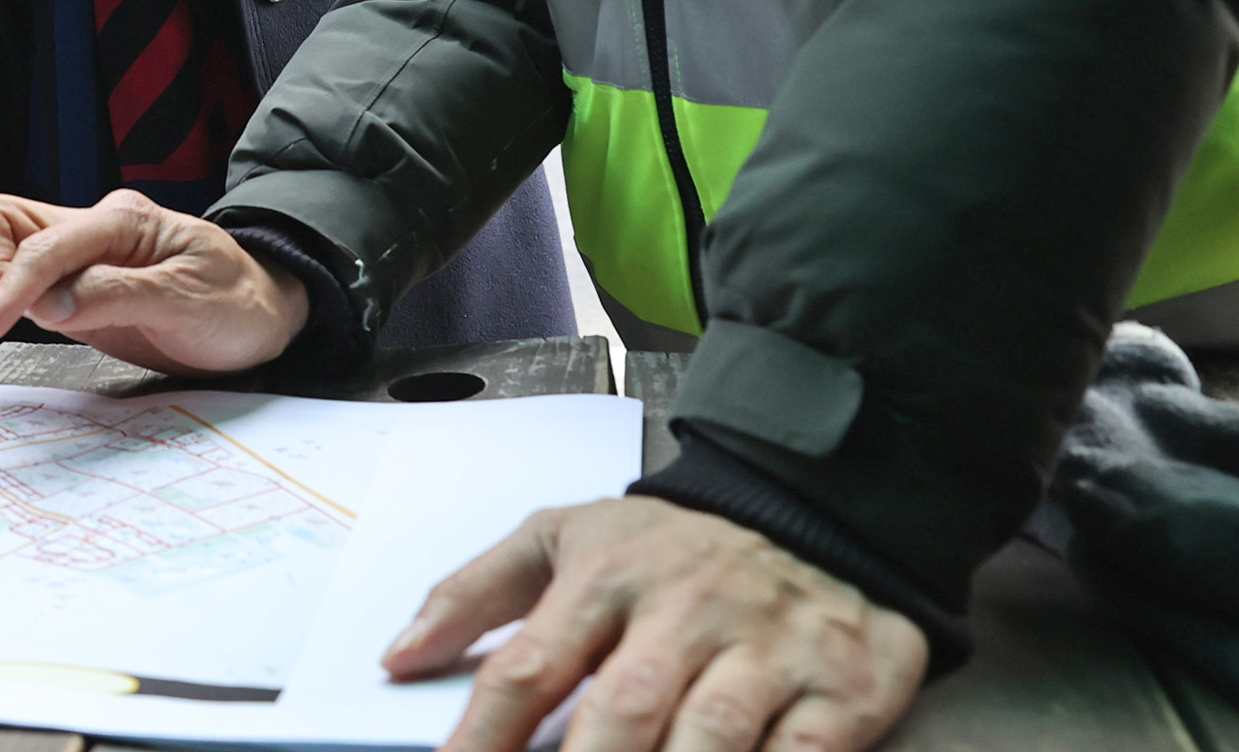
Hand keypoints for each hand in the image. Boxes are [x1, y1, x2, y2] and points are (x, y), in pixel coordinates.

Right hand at [0, 188, 310, 374]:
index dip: (11, 283)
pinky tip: (6, 325)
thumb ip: (115, 295)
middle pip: (3, 220)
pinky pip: (22, 284)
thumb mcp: (187, 299)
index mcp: (122, 221)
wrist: (263, 318)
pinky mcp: (77, 290)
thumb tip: (47, 304)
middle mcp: (94, 232)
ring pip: (4, 249)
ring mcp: (82, 260)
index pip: (43, 241)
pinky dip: (2, 302)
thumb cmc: (237, 303)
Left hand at [386, 497, 925, 751]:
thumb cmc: (668, 548)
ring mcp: (766, 648)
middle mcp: (685, 609)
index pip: (530, 667)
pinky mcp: (842, 686)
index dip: (485, 737)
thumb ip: (475, 592)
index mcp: (605, 574)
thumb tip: (397, 657)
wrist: (813, 510)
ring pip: (708, 735)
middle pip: (620, 712)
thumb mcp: (563, 538)